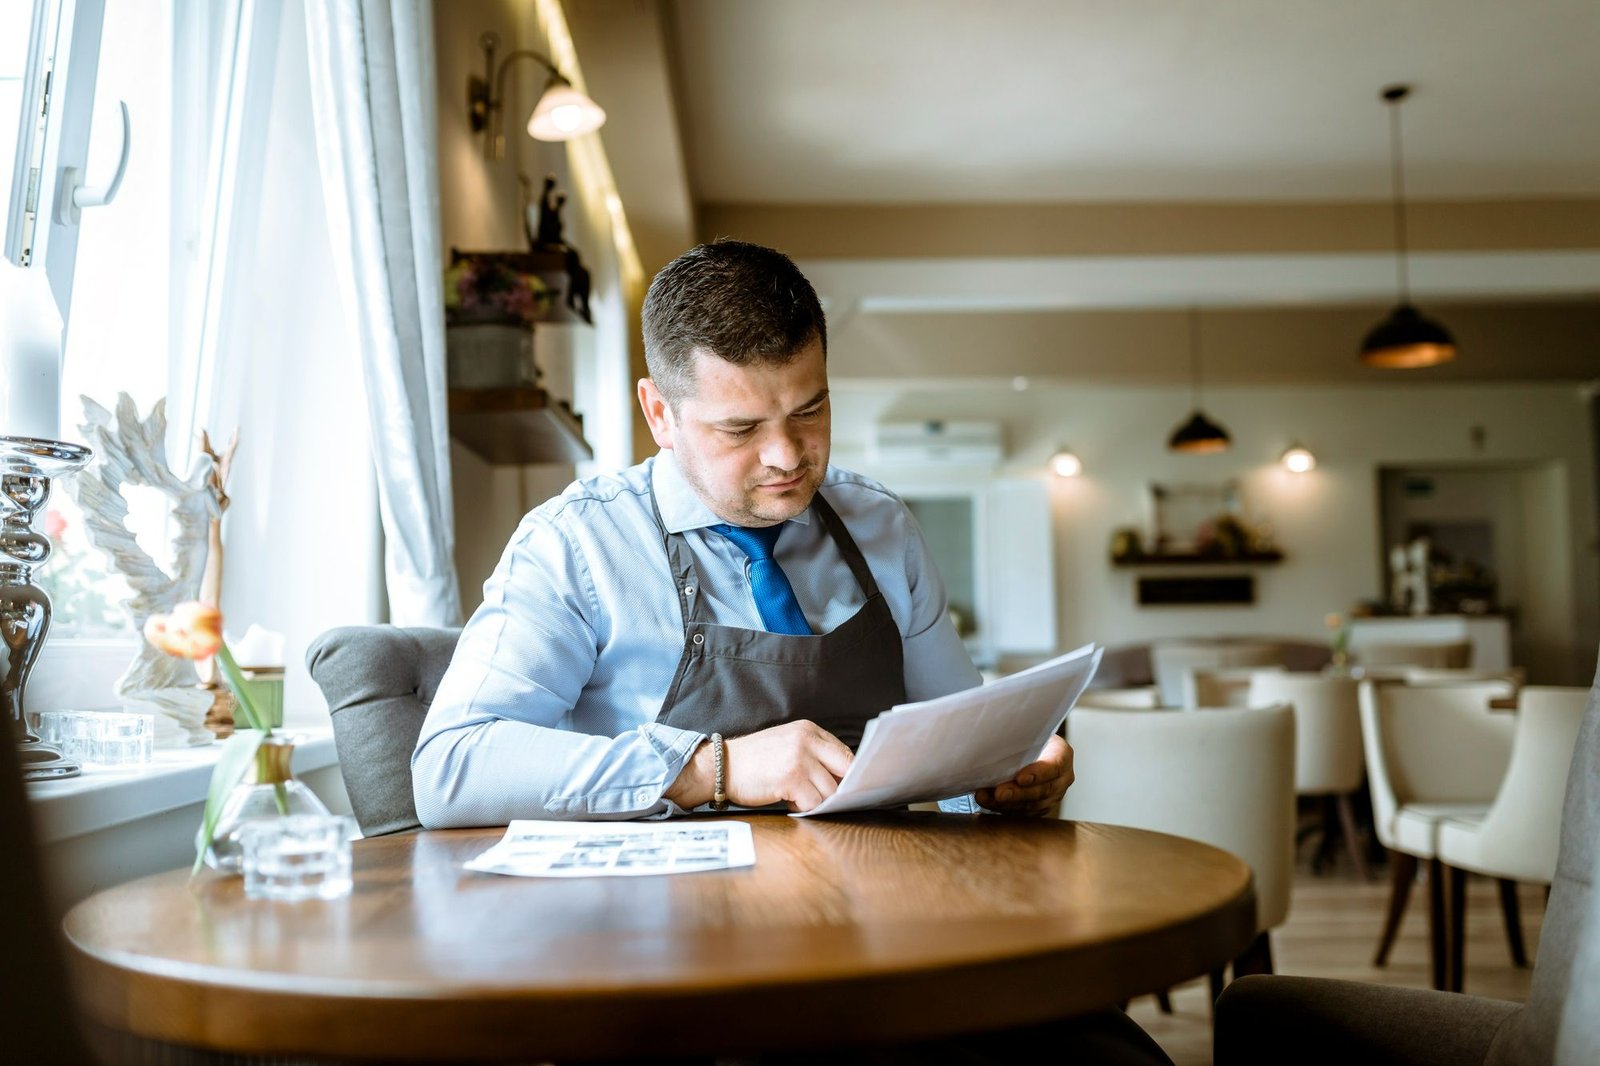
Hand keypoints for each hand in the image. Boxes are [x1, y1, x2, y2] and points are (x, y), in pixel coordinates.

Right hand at [726, 720, 853, 812]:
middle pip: (845, 770)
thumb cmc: (754, 759)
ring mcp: (799, 759)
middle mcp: (806, 741)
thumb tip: (843, 776)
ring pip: (830, 791)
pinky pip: (813, 803)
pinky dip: (804, 807)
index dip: (850, 773)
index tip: (849, 786)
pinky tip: (789, 799)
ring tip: (799, 795)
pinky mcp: (791, 779)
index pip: (845, 752)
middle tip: (832, 797)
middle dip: (841, 788)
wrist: (722, 766)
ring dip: (818, 800)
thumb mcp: (787, 743)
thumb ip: (814, 752)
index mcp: (808, 730)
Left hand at [974, 734, 1073, 817]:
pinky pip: (1021, 812)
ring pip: (1031, 805)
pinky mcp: (1038, 808)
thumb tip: (992, 734)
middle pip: (1043, 790)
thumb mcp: (1028, 730)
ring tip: (985, 797)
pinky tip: (986, 801)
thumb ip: (1019, 735)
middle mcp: (1061, 779)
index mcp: (1062, 755)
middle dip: (1018, 793)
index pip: (1055, 766)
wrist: (1031, 747)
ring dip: (1006, 803)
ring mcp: (1052, 796)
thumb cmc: (1028, 735)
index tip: (1020, 778)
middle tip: (999, 793)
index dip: (1039, 773)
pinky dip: (1002, 808)